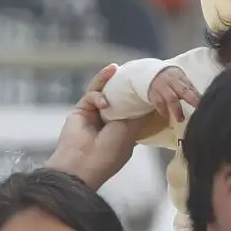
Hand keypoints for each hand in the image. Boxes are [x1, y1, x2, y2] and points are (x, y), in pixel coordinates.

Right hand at [47, 65, 146, 186]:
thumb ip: (138, 113)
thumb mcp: (131, 130)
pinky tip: (104, 103)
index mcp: (123, 130)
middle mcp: (109, 121)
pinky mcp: (81, 110)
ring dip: (108, 80)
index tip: (145, 84)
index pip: (131, 108)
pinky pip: (90, 96)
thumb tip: (150, 100)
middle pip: (116, 97)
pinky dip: (97, 97)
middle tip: (129, 72)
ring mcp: (94, 115)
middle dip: (122, 85)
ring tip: (115, 68)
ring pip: (102, 92)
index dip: (136, 96)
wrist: (84, 162)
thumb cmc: (110, 151)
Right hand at [147, 65, 200, 123]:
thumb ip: (190, 89)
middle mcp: (171, 81)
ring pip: (171, 99)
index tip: (202, 104)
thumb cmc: (170, 80)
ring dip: (177, 110)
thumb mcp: (180, 80)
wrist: (151, 75)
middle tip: (196, 109)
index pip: (190, 86)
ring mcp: (161, 88)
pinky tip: (166, 115)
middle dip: (191, 100)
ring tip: (181, 119)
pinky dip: (163, 110)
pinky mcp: (153, 95)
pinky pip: (159, 104)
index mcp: (179, 77)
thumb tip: (201, 98)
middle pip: (182, 90)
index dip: (196, 95)